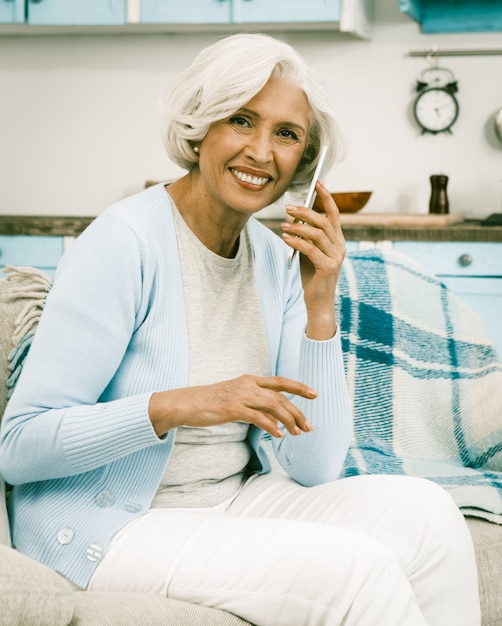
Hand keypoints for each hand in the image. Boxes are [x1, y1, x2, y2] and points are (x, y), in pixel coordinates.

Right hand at [149, 375, 316, 437]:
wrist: (187, 403)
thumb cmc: (210, 402)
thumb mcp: (234, 397)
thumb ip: (253, 402)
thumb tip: (271, 415)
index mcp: (249, 380)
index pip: (280, 382)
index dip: (298, 387)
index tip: (314, 394)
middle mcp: (248, 384)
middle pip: (280, 396)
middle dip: (297, 412)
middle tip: (309, 426)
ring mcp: (241, 395)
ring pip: (273, 406)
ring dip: (288, 421)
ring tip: (297, 433)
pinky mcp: (233, 408)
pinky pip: (259, 418)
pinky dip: (271, 427)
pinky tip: (278, 436)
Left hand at [281, 181, 345, 338]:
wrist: (319, 302)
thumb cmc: (313, 277)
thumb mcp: (310, 252)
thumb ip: (307, 237)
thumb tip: (294, 219)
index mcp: (338, 240)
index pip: (334, 214)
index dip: (327, 197)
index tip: (319, 183)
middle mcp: (340, 246)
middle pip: (324, 221)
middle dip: (305, 212)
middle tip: (288, 208)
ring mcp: (336, 257)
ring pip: (317, 234)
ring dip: (298, 227)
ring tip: (283, 225)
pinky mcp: (327, 267)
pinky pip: (310, 249)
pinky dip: (297, 241)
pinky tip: (286, 238)